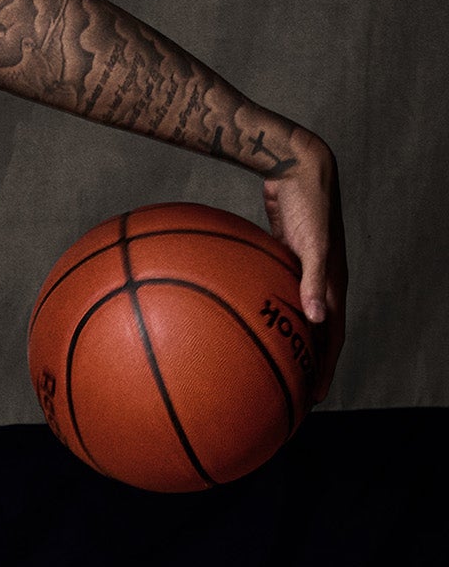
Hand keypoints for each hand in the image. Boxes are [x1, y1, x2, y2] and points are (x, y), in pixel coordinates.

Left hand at [261, 132, 346, 401]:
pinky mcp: (284, 260)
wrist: (298, 168)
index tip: (311, 399)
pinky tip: (233, 322)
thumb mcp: (314, 243)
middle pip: (313, 335)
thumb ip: (316, 280)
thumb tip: (318, 319)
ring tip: (259, 364)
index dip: (323, 369)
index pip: (332, 338)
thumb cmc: (307, 203)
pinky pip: (272, 294)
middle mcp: (320, 283)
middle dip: (302, 365)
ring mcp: (302, 272)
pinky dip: (261, 311)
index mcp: (333, 286)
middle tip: (284, 393)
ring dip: (281, 341)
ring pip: (292, 316)